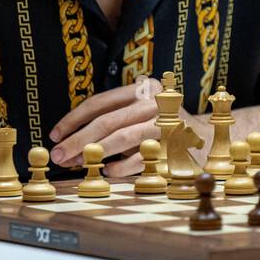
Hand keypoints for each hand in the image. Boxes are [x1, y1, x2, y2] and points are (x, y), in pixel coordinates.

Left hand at [48, 79, 205, 177]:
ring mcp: (166, 124)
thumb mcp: (137, 114)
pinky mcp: (174, 146)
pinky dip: (120, 166)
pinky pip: (140, 158)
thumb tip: (67, 144)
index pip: (100, 102)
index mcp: (143, 88)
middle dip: (78, 139)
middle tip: (58, 154)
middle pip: (107, 120)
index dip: (74, 119)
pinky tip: (107, 171)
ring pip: (122, 137)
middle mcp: (155, 103)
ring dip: (95, 152)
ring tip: (76, 163)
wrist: (205, 139)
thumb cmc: (159, 127)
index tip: (55, 135)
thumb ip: (109, 123)